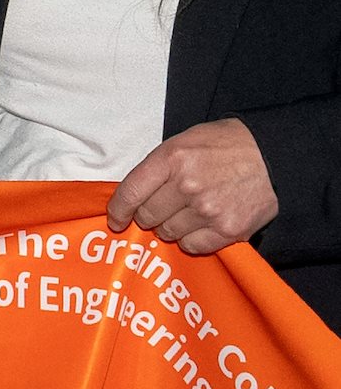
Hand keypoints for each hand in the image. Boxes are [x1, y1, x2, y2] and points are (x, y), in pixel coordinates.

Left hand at [107, 118, 278, 253]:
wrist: (273, 155)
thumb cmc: (223, 146)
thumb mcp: (182, 142)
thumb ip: (157, 168)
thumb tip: (133, 196)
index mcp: (171, 159)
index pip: (130, 193)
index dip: (118, 210)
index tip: (116, 220)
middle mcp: (187, 186)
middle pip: (147, 216)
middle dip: (147, 217)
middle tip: (157, 211)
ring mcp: (208, 210)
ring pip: (168, 233)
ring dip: (169, 228)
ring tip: (184, 215)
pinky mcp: (229, 230)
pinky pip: (193, 246)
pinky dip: (190, 240)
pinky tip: (199, 227)